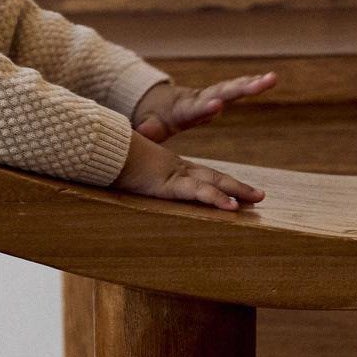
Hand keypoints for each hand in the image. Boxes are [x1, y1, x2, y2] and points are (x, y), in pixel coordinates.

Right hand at [111, 127, 264, 211]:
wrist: (98, 149)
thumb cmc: (107, 159)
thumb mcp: (124, 170)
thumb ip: (130, 173)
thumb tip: (124, 177)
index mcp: (167, 168)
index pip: (200, 175)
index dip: (219, 183)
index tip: (235, 191)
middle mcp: (175, 170)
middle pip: (213, 177)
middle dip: (237, 186)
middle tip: (258, 196)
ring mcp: (173, 176)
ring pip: (211, 183)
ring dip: (236, 191)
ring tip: (257, 199)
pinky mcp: (167, 184)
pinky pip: (196, 193)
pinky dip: (215, 199)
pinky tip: (231, 207)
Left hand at [131, 72, 278, 142]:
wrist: (158, 104)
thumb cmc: (154, 120)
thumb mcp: (149, 127)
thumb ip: (148, 129)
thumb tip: (144, 131)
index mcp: (182, 110)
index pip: (195, 109)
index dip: (205, 108)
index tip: (217, 105)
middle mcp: (199, 99)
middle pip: (220, 93)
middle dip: (239, 88)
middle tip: (258, 83)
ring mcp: (210, 95)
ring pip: (231, 88)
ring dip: (252, 83)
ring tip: (272, 78)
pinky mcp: (219, 95)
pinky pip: (236, 88)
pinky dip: (252, 83)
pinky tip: (270, 79)